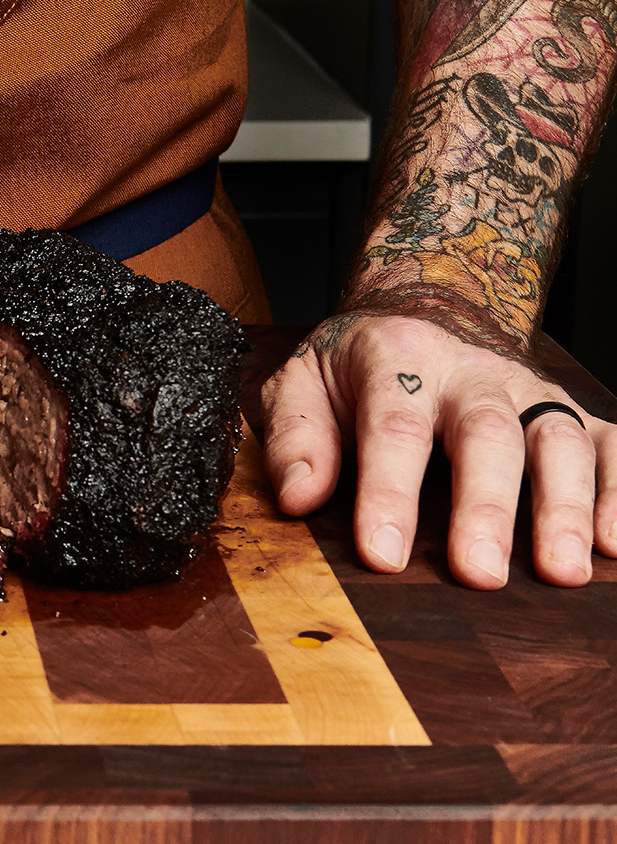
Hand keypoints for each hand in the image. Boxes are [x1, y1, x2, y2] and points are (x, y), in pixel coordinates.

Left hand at [262, 312, 616, 588]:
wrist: (426, 306)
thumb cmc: (357, 365)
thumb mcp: (302, 382)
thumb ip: (295, 437)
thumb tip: (299, 498)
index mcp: (396, 358)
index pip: (392, 427)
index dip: (388, 493)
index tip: (382, 555)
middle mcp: (471, 372)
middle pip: (487, 434)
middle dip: (486, 507)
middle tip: (480, 574)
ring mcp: (528, 390)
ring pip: (558, 439)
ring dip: (565, 507)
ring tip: (562, 573)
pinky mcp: (568, 411)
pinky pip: (609, 445)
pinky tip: (615, 547)